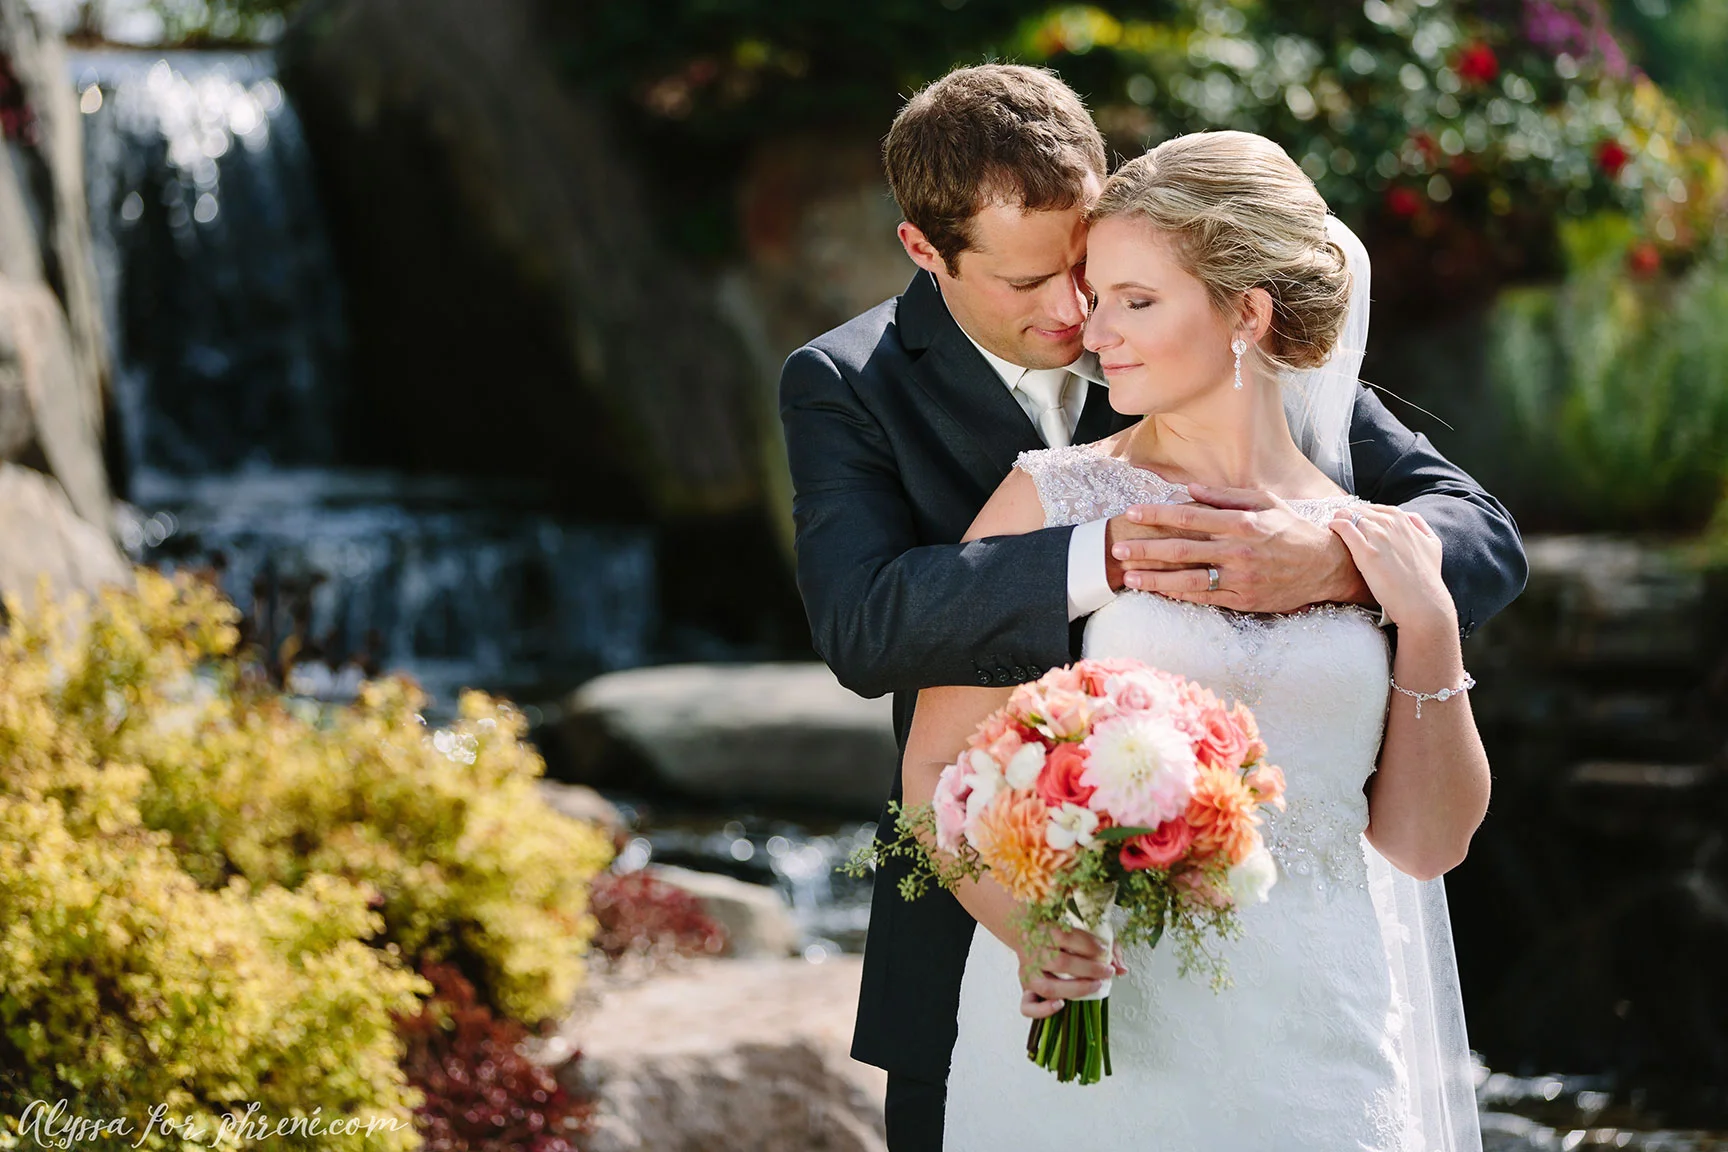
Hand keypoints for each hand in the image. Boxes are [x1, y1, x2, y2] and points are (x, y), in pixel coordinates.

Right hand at [1016, 927, 1125, 1019]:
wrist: (1024, 930)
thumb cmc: (1057, 932)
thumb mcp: (1078, 930)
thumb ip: (1102, 945)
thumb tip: (1122, 969)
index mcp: (1044, 930)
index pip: (1065, 937)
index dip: (1088, 945)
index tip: (1104, 950)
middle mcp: (1033, 952)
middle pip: (1060, 962)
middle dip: (1089, 969)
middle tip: (1107, 972)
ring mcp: (1028, 973)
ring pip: (1048, 986)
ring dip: (1075, 989)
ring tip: (1096, 985)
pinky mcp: (1026, 988)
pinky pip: (1028, 1006)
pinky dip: (1043, 1010)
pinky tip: (1061, 1005)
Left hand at [1109, 484, 1371, 612]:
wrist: (1326, 566)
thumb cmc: (1291, 530)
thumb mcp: (1265, 502)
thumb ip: (1225, 496)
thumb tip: (1189, 489)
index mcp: (1242, 523)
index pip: (1190, 517)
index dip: (1157, 515)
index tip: (1132, 513)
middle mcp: (1239, 551)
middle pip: (1182, 550)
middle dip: (1146, 549)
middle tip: (1117, 548)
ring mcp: (1241, 578)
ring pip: (1188, 579)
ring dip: (1154, 578)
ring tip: (1128, 575)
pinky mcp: (1244, 600)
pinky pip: (1204, 598)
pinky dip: (1178, 594)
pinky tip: (1157, 590)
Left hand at [1328, 504, 1455, 633]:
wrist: (1421, 601)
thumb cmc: (1426, 576)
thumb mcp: (1432, 543)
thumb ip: (1420, 526)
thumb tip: (1407, 516)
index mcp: (1403, 520)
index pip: (1375, 508)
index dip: (1362, 513)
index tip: (1354, 520)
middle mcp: (1390, 524)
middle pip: (1360, 511)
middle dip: (1348, 514)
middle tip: (1338, 521)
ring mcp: (1377, 537)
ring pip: (1350, 515)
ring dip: (1339, 518)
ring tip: (1333, 525)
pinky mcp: (1366, 552)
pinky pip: (1344, 528)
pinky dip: (1336, 525)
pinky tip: (1331, 529)